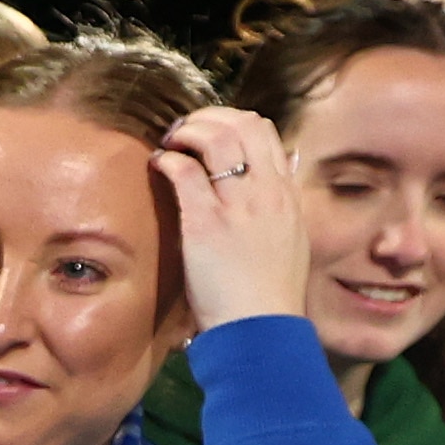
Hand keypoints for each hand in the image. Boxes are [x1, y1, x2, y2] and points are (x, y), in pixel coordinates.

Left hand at [154, 105, 312, 331]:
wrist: (262, 328)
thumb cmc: (267, 293)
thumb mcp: (287, 240)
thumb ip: (277, 207)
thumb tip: (272, 178)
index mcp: (286, 195)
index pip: (265, 132)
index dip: (232, 121)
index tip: (208, 130)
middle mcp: (267, 192)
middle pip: (243, 124)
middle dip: (208, 117)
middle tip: (183, 130)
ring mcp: (239, 206)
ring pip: (217, 138)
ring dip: (187, 132)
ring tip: (169, 143)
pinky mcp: (207, 224)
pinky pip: (186, 172)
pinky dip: (168, 160)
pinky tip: (157, 166)